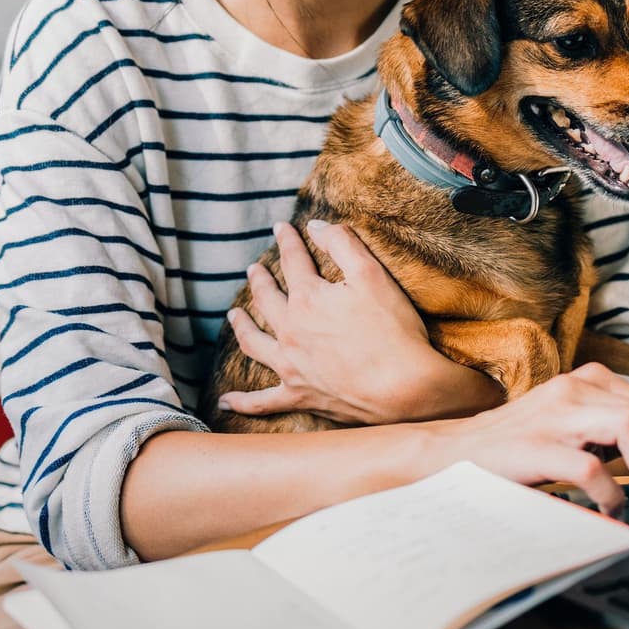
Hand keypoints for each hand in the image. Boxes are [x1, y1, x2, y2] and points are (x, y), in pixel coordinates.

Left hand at [218, 219, 498, 424]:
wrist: (403, 388)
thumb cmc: (393, 330)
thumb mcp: (372, 275)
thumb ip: (342, 244)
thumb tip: (315, 225)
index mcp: (308, 298)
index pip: (292, 261)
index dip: (287, 240)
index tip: (282, 227)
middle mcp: (291, 330)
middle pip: (266, 299)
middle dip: (260, 280)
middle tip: (255, 270)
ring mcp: (291, 366)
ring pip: (254, 343)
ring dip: (242, 326)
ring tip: (234, 316)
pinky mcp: (299, 395)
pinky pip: (262, 402)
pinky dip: (242, 402)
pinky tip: (225, 401)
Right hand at [433, 363, 628, 520]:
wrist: (452, 455)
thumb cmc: (521, 451)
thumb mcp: (581, 434)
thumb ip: (627, 434)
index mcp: (595, 382)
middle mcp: (581, 387)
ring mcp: (558, 412)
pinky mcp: (536, 444)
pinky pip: (591, 467)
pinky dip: (610, 495)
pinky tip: (609, 512)